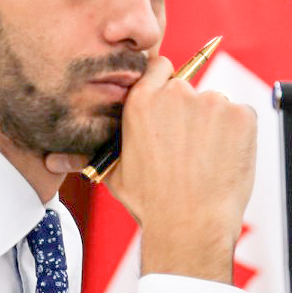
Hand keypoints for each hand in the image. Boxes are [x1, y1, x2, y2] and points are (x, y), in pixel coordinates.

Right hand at [91, 54, 256, 282]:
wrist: (190, 225)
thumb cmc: (150, 202)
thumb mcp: (113, 174)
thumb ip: (93, 152)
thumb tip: (48, 160)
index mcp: (141, 101)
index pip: (160, 68)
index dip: (167, 87)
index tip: (170, 110)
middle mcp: (176, 94)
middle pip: (190, 89)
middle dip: (192, 114)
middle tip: (189, 150)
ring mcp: (212, 102)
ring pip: (217, 106)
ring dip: (216, 127)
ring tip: (206, 162)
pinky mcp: (241, 116)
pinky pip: (242, 118)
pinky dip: (238, 137)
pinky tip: (224, 162)